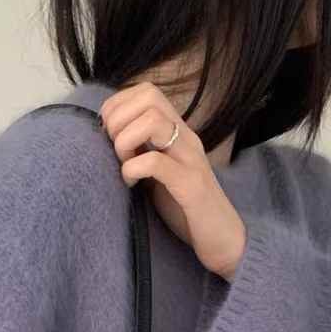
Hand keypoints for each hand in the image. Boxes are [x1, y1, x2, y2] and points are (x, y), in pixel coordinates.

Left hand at [98, 82, 247, 281]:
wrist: (223, 240)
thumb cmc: (186, 209)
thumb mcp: (157, 173)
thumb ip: (140, 152)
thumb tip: (107, 140)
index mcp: (177, 133)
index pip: (146, 91)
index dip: (118, 106)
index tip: (110, 137)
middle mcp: (186, 138)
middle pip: (149, 96)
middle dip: (119, 119)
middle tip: (115, 151)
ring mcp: (190, 159)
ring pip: (153, 121)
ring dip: (126, 140)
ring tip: (124, 165)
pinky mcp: (191, 186)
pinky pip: (156, 162)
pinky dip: (134, 169)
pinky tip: (132, 184)